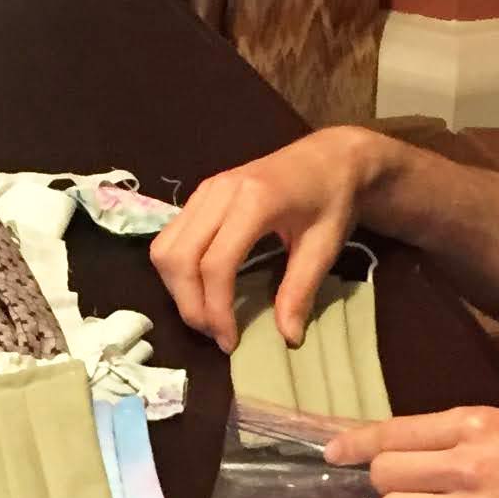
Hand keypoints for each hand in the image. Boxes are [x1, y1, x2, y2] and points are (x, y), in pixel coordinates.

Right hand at [151, 127, 382, 349]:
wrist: (331, 156)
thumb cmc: (333, 198)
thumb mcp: (324, 246)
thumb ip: (300, 290)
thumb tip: (287, 337)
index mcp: (255, 201)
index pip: (216, 263)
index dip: (217, 309)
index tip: (231, 341)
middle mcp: (220, 191)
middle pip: (179, 257)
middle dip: (190, 304)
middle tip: (215, 334)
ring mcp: (206, 189)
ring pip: (165, 247)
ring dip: (178, 289)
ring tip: (206, 314)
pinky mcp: (201, 193)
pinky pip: (172, 236)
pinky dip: (178, 269)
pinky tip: (201, 288)